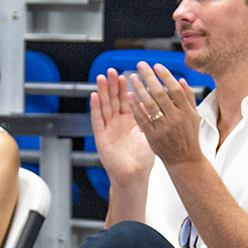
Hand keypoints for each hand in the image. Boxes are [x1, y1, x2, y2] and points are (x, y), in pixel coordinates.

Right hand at [89, 68, 154, 186]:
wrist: (134, 176)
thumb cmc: (142, 160)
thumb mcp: (147, 134)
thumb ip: (147, 118)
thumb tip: (153, 102)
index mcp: (130, 122)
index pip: (126, 101)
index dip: (124, 88)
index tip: (126, 75)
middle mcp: (117, 124)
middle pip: (113, 100)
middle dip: (112, 86)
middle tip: (112, 71)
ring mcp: (108, 129)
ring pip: (104, 106)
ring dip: (102, 92)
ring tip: (101, 78)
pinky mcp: (101, 137)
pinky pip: (98, 120)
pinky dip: (95, 108)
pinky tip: (94, 96)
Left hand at [126, 63, 201, 165]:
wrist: (184, 160)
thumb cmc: (189, 136)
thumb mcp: (194, 116)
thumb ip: (188, 97)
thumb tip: (181, 80)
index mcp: (186, 111)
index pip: (175, 89)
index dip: (165, 76)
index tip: (156, 66)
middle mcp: (176, 118)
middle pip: (160, 93)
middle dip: (149, 77)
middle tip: (141, 65)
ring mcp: (164, 127)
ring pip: (150, 104)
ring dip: (140, 89)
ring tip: (132, 77)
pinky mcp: (153, 136)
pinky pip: (142, 119)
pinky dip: (136, 107)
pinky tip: (129, 96)